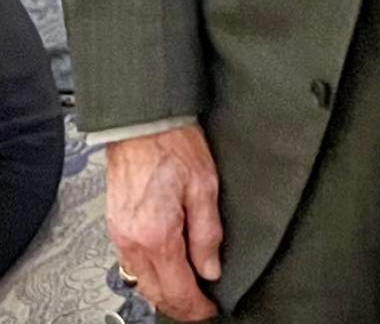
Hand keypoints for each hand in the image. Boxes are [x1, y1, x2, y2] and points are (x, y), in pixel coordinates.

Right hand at [106, 125, 222, 320]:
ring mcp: (120, 236)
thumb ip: (208, 235)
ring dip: (164, 293)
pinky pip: (132, 264)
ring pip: (142, 282)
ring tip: (188, 292)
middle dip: (180, 306)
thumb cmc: (174, 148)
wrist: (142, 126)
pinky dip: (150, 275)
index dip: (196, 306)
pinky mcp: (116, 228)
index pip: (178, 288)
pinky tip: (166, 270)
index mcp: (158, 236)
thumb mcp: (205, 188)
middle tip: (201, 308)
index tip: (210, 310)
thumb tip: (211, 268)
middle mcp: (133, 242)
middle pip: (156, 292)